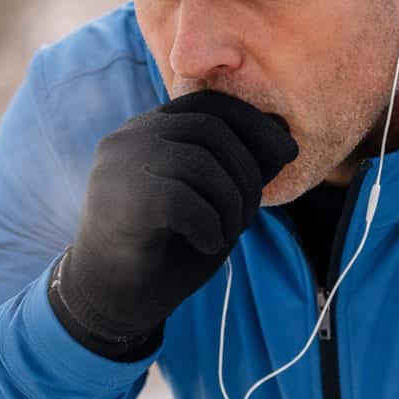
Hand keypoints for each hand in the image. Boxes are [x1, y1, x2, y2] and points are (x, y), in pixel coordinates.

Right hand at [50, 91, 297, 354]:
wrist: (110, 296)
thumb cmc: (167, 248)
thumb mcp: (214, 204)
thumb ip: (241, 170)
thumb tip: (283, 137)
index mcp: (151, 129)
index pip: (209, 103)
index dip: (254, 122)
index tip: (287, 151)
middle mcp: (131, 136)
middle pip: (210, 128)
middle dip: (247, 172)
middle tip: (248, 216)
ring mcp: (119, 165)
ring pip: (199, 162)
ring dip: (231, 204)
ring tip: (227, 234)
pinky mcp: (119, 200)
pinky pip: (182, 199)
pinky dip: (209, 225)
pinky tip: (207, 244)